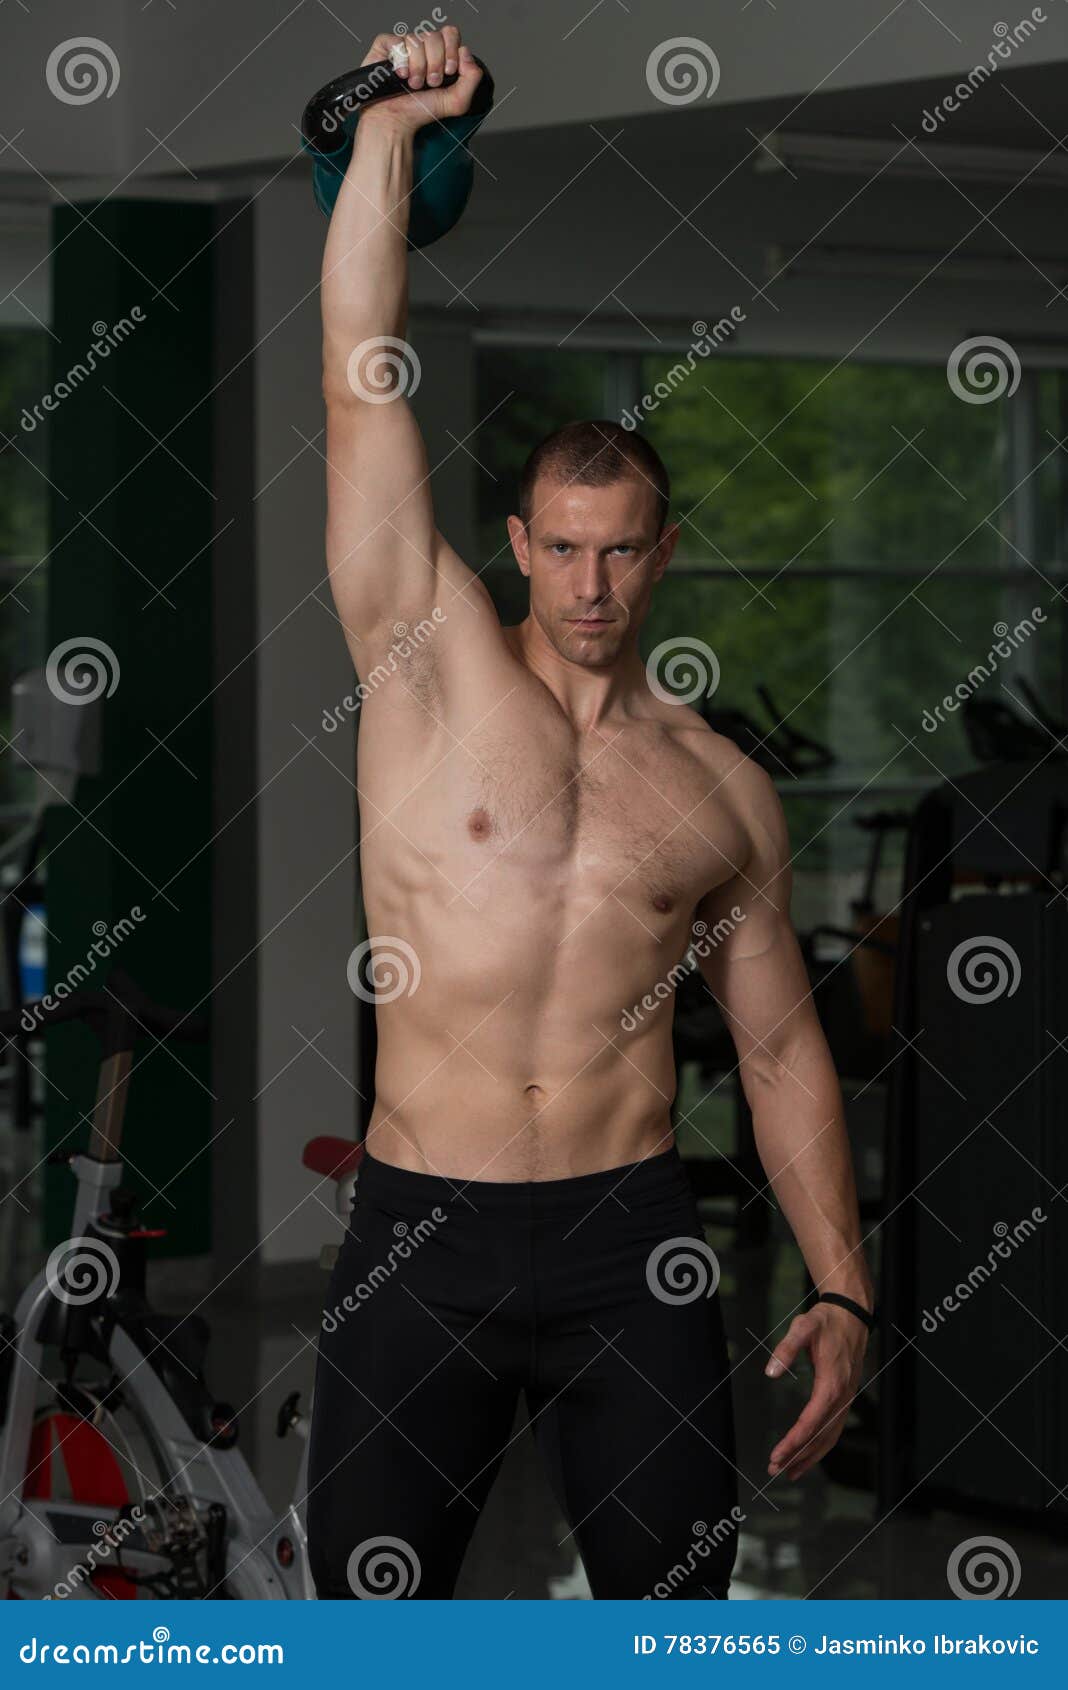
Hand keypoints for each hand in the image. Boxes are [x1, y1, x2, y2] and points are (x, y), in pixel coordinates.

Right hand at [359, 27, 482, 130]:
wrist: (398, 120)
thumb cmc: (422, 111)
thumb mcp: (457, 101)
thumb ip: (472, 77)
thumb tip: (465, 52)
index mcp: (440, 53)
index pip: (450, 34)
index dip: (451, 51)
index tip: (448, 72)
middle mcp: (422, 46)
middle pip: (434, 36)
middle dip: (435, 63)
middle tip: (431, 82)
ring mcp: (404, 45)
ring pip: (416, 40)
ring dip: (418, 67)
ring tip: (414, 84)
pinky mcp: (386, 46)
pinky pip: (397, 42)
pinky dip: (401, 61)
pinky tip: (401, 75)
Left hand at [764, 1301, 867, 1480]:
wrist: (851, 1314)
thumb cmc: (826, 1320)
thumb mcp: (803, 1326)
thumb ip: (786, 1348)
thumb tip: (770, 1372)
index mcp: (832, 1382)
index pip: (812, 1421)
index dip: (794, 1441)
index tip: (777, 1455)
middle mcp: (843, 1396)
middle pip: (821, 1435)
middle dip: (798, 1455)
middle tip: (775, 1470)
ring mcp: (846, 1399)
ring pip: (830, 1437)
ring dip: (809, 1456)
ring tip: (788, 1471)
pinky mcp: (845, 1398)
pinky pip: (834, 1429)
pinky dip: (820, 1446)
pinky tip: (807, 1455)